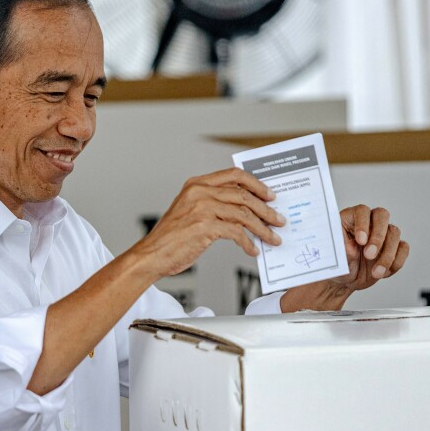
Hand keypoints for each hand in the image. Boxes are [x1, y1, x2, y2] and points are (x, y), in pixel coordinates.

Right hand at [132, 167, 284, 279]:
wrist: (151, 255)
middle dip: (266, 209)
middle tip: (278, 220)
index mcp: (196, 184)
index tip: (270, 195)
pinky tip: (252, 250)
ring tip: (272, 238)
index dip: (256, 184)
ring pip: (244, 214)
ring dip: (263, 228)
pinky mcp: (204, 227)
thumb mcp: (190, 211)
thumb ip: (213, 205)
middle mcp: (199, 192)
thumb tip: (244, 211)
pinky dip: (248, 243)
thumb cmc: (171, 238)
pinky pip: (236, 233)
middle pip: (244, 195)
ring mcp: (202, 208)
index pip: (234, 175)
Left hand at [332, 204, 409, 291]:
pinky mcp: (394, 246)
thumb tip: (352, 248)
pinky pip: (403, 248)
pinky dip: (396, 261)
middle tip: (369, 255)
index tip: (360, 241)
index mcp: (350, 218)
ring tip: (375, 272)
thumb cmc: (338, 263)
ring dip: (387, 255)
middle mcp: (368, 222)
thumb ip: (342, 250)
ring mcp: (383, 233)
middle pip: (382, 215)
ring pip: (394, 233)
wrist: (347, 278)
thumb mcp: (335, 258)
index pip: (361, 211)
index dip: (362, 224)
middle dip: (378, 237)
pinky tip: (383, 272)